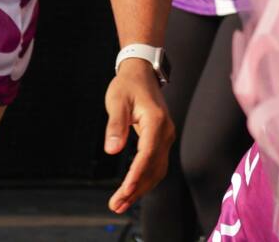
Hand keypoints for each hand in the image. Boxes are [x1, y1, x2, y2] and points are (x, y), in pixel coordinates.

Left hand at [104, 58, 173, 213]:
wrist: (142, 72)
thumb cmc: (127, 85)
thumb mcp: (117, 101)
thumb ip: (115, 125)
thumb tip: (112, 150)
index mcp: (156, 122)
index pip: (148, 154)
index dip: (136, 174)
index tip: (125, 190)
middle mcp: (166, 131)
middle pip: (153, 167)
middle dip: (136, 188)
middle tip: (116, 205)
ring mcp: (166, 136)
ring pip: (157, 169)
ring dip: (141, 188)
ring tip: (121, 204)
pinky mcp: (162, 140)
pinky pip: (157, 164)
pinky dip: (145, 179)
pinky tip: (133, 190)